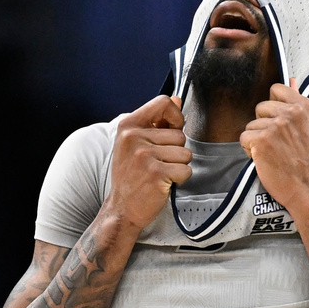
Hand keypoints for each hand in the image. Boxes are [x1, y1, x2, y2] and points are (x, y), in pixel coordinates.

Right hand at [108, 95, 190, 230]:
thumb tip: (178, 99)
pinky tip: (164, 183)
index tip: (171, 130)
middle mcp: (134, 137)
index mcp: (128, 125)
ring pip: (185, 153)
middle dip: (176, 151)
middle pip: (180, 134)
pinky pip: (186, 170)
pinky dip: (180, 179)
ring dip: (178, 165)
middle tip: (158, 163)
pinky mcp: (156, 173)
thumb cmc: (132, 175)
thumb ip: (158, 121)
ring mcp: (144, 155)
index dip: (175, 116)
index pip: (164, 102)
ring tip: (160, 173)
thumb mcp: (137, 143)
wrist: (122, 208)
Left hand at [240, 78, 308, 210]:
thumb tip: (292, 80)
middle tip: (278, 143)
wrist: (307, 188)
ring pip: (251, 124)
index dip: (274, 107)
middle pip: (261, 107)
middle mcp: (291, 113)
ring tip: (273, 152)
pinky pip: (244, 138)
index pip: (276, 90)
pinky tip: (264, 159)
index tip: (280, 123)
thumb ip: (298, 102)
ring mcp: (276, 126)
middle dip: (264, 124)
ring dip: (257, 139)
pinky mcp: (261, 141)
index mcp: (305, 106)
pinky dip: (249, 150)